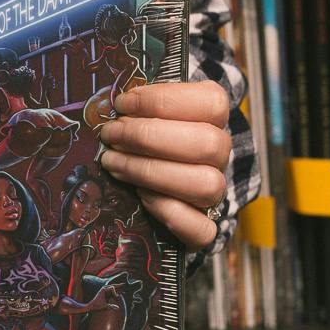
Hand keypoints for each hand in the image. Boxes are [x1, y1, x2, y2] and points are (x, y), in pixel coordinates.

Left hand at [98, 81, 234, 248]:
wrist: (159, 183)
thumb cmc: (144, 135)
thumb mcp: (143, 111)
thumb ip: (136, 107)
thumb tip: (111, 106)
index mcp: (212, 118)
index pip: (212, 102)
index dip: (164, 100)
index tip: (122, 103)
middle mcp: (219, 154)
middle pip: (207, 143)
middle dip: (149, 137)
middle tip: (111, 135)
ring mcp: (215, 190)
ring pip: (205, 184)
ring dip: (151, 172)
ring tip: (112, 163)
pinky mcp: (203, 225)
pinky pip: (202, 229)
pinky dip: (170, 214)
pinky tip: (141, 197)